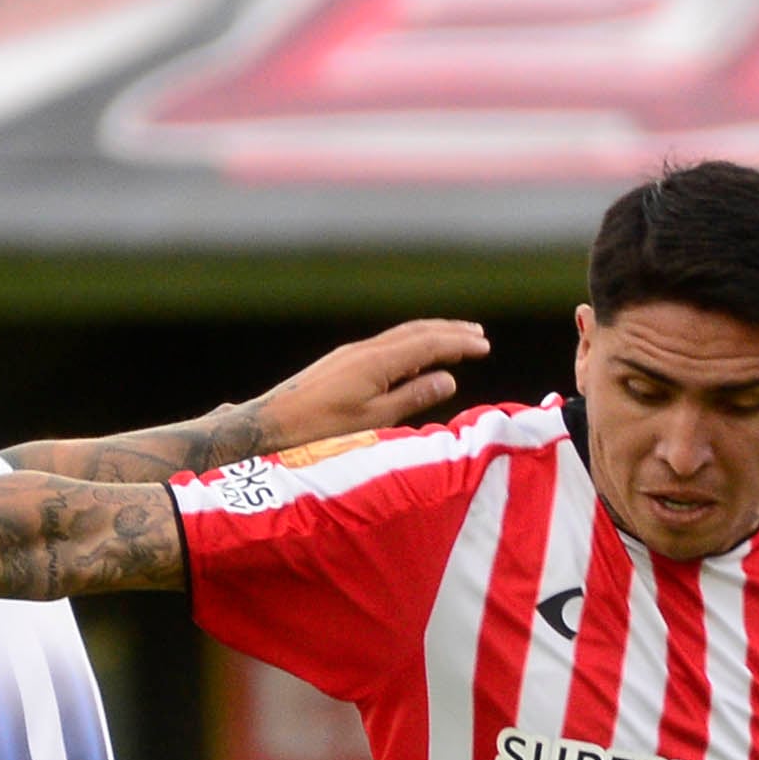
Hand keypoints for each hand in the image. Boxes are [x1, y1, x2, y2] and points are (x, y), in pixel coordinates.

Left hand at [248, 319, 490, 451]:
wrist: (273, 421)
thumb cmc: (322, 427)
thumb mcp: (374, 418)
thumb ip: (413, 396)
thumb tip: (448, 379)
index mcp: (377, 362)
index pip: (428, 344)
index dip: (458, 343)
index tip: (485, 346)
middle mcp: (366, 350)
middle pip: (416, 332)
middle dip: (450, 331)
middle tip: (479, 335)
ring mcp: (353, 353)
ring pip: (401, 335)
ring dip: (432, 335)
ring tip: (456, 339)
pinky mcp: (344, 361)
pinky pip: (387, 344)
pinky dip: (412, 344)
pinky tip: (418, 358)